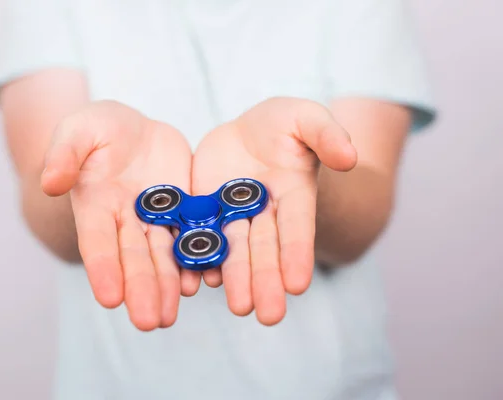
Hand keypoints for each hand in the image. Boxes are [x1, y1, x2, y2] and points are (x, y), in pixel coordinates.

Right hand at [41, 101, 198, 330]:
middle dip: (141, 289)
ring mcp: (157, 219)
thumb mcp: (79, 129)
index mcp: (97, 205)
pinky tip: (204, 280)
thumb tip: (49, 182)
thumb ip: (65, 153)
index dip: (103, 268)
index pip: (98, 241)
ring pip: (164, 256)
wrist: (136, 130)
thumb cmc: (100, 128)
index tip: (109, 298)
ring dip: (168, 286)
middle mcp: (126, 221)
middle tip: (148, 321)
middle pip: (134, 258)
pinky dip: (197, 259)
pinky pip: (192, 237)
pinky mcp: (185, 211)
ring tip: (171, 314)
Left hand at [192, 97, 356, 324]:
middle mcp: (264, 214)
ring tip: (239, 307)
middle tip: (269, 315)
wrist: (247, 132)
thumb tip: (351, 157)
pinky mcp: (204, 211)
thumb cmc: (285, 126)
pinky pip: (200, 236)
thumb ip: (327, 135)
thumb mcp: (307, 118)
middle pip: (265, 250)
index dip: (297, 254)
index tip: (299, 285)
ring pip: (233, 251)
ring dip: (235, 279)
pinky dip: (200, 258)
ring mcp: (232, 215)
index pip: (297, 228)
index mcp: (293, 196)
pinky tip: (198, 280)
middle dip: (267, 281)